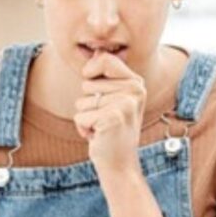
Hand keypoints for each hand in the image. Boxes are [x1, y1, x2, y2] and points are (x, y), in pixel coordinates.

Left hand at [73, 49, 144, 175]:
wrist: (120, 164)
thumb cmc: (111, 131)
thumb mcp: (113, 100)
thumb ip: (105, 77)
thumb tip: (94, 52)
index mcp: (136, 83)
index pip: (104, 59)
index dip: (90, 72)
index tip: (96, 90)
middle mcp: (134, 91)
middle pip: (87, 83)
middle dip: (88, 104)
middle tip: (105, 119)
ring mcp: (124, 104)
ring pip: (81, 101)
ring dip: (86, 118)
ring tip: (102, 128)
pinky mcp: (112, 118)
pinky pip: (80, 116)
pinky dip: (83, 129)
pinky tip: (99, 136)